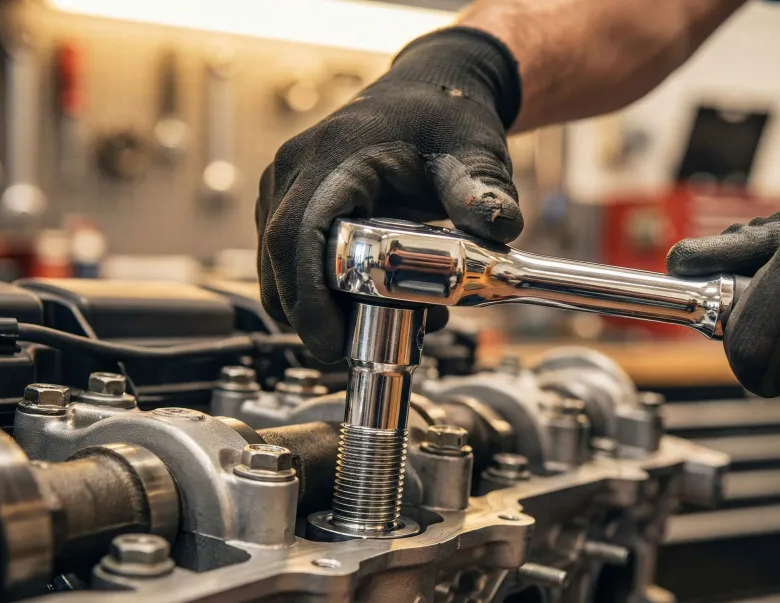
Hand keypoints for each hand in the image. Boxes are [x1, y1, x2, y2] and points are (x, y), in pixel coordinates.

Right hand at [257, 28, 522, 361]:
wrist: (430, 93)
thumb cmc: (445, 119)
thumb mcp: (474, 153)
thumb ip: (485, 190)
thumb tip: (501, 226)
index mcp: (334, 156)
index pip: (296, 236)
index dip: (305, 296)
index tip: (329, 341)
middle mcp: (296, 169)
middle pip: (278, 260)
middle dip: (309, 315)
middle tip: (351, 350)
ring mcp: (286, 186)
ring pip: (279, 265)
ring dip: (315, 305)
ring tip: (373, 323)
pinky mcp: (290, 201)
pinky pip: (290, 256)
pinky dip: (316, 288)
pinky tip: (363, 301)